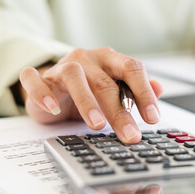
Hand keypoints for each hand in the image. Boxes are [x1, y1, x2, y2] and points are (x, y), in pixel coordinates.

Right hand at [19, 47, 162, 143]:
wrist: (56, 86)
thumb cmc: (90, 88)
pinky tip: (54, 109)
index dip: (144, 93)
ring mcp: (62, 66)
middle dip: (120, 111)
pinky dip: (42, 93)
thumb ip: (136, 89)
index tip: (153, 118)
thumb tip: (160, 89)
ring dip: (87, 102)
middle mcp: (87, 59)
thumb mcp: (115, 87)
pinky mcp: (40, 77)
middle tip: (130, 134)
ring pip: (74, 77)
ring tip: (98, 125)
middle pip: (106, 82)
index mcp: (109, 59)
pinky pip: (35, 80)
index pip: (132, 68)